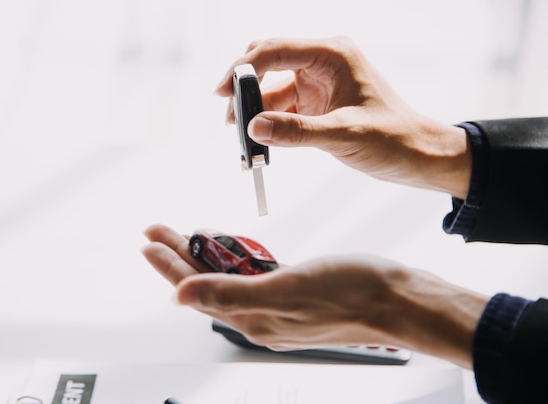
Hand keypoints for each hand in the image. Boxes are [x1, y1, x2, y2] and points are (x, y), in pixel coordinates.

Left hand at [142, 224, 487, 367]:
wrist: (399, 299)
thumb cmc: (353, 293)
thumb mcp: (287, 289)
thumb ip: (230, 294)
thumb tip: (181, 296)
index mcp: (254, 317)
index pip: (195, 288)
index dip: (169, 265)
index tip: (148, 243)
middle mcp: (261, 315)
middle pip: (206, 282)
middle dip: (179, 255)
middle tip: (158, 231)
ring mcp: (278, 305)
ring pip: (226, 278)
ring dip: (204, 256)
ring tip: (185, 234)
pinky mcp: (294, 293)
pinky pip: (251, 276)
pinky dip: (234, 260)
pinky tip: (230, 249)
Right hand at [215, 36, 470, 198]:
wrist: (418, 155)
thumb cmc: (393, 138)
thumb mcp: (342, 134)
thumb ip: (296, 131)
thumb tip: (253, 129)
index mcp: (331, 55)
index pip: (274, 50)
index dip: (243, 69)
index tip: (221, 92)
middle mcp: (322, 62)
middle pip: (268, 64)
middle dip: (245, 89)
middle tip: (230, 118)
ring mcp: (318, 83)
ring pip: (272, 90)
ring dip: (255, 112)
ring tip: (243, 139)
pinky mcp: (317, 103)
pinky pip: (283, 108)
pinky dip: (269, 124)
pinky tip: (260, 142)